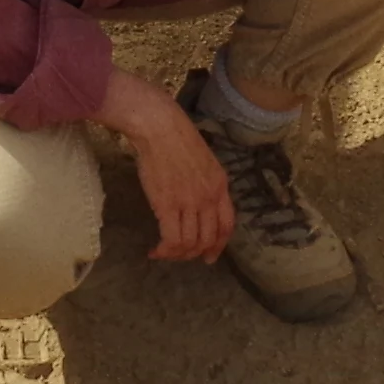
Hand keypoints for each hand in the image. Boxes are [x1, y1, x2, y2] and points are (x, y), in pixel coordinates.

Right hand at [98, 68, 231, 260]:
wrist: (160, 127)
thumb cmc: (176, 138)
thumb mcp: (204, 161)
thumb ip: (205, 184)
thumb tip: (197, 203)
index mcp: (221, 185)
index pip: (227, 225)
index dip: (219, 245)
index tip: (209, 256)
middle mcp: (209, 197)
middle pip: (209, 238)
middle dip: (195, 253)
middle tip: (180, 256)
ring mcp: (190, 202)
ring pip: (190, 243)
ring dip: (177, 254)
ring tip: (164, 252)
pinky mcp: (168, 205)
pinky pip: (172, 240)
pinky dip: (165, 251)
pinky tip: (155, 251)